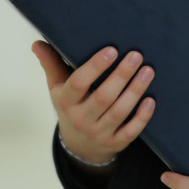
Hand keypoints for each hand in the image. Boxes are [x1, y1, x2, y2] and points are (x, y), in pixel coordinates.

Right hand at [31, 40, 155, 163]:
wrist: (78, 145)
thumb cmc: (71, 106)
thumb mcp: (58, 87)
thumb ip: (51, 64)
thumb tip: (37, 43)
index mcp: (66, 101)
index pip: (79, 83)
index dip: (95, 67)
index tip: (112, 50)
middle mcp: (81, 119)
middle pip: (103, 97)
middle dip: (121, 75)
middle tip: (136, 55)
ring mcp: (99, 133)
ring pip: (119, 112)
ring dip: (135, 91)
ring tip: (148, 71)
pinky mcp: (115, 143)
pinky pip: (130, 132)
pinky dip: (142, 117)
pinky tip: (151, 100)